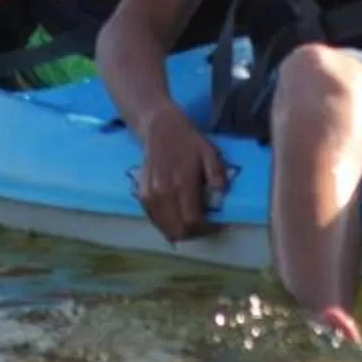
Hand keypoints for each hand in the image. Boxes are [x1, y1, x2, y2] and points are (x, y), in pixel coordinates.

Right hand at [131, 109, 228, 241]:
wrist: (160, 127)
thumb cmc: (188, 141)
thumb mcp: (210, 153)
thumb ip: (217, 176)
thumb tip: (220, 199)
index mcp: (182, 183)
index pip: (191, 221)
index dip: (203, 229)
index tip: (211, 226)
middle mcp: (163, 192)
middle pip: (176, 229)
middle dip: (191, 233)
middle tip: (201, 227)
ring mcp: (150, 194)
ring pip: (163, 227)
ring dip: (177, 230)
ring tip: (188, 224)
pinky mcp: (141, 194)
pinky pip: (153, 219)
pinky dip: (164, 223)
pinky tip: (174, 219)